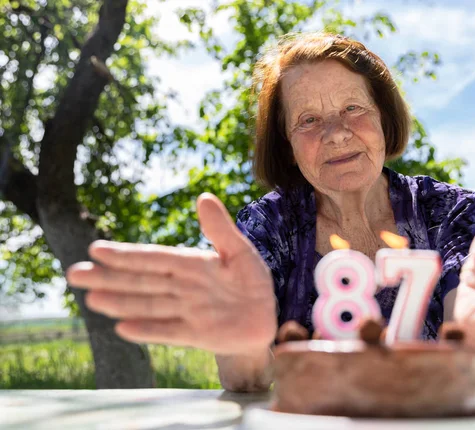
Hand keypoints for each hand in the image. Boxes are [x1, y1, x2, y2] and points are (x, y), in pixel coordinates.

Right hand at [66, 193, 276, 354]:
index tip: (96, 249)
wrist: (264, 317)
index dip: (127, 255)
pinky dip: (148, 330)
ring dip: (121, 303)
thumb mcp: (240, 251)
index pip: (154, 258)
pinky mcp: (196, 335)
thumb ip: (220, 230)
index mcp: (191, 264)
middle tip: (74, 274)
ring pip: (149, 306)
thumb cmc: (251, 281)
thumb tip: (203, 197)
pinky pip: (169, 332)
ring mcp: (187, 312)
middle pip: (142, 282)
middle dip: (110, 278)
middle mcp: (182, 287)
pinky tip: (122, 328)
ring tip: (92, 299)